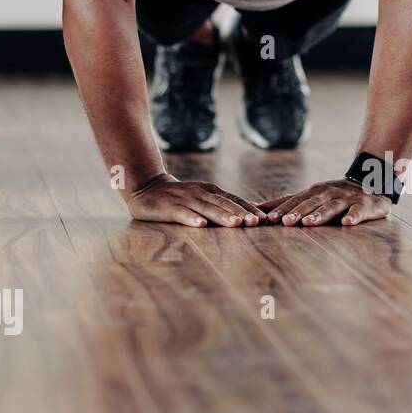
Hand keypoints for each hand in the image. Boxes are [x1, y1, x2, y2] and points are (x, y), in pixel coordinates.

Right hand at [126, 175, 264, 227]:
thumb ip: (224, 203)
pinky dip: (192, 219)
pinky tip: (201, 225)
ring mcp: (185, 200)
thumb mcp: (202, 196)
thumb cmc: (178, 197)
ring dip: (223, 216)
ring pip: (207, 209)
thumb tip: (252, 211)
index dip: (249, 209)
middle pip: (224, 204)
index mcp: (210, 191)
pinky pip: (183, 214)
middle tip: (257, 223)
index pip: (234, 200)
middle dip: (241, 213)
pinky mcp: (170, 208)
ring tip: (237, 224)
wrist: (146, 187)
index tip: (265, 219)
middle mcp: (201, 193)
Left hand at [259, 179, 392, 227]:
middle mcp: (328, 194)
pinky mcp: (363, 205)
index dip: (282, 209)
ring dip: (319, 214)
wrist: (370, 183)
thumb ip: (285, 202)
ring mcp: (346, 199)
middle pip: (310, 203)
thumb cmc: (333, 195)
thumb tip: (255, 207)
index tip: (268, 219)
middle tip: (284, 221)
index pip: (295, 201)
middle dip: (297, 212)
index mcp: (313, 193)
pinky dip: (353, 217)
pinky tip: (346, 223)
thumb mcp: (309, 196)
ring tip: (308, 223)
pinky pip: (358, 211)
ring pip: (331, 206)